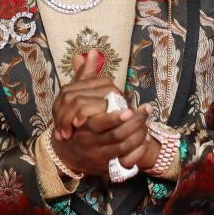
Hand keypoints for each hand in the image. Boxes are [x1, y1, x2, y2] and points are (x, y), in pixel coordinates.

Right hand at [49, 50, 154, 176]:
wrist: (65, 152)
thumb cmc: (74, 119)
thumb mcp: (74, 97)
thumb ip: (84, 76)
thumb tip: (91, 52)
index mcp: (81, 121)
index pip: (98, 120)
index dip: (114, 116)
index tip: (129, 107)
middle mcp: (88, 138)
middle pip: (113, 133)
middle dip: (132, 123)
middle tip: (146, 111)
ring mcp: (97, 151)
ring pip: (121, 144)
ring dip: (138, 133)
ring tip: (148, 120)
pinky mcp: (105, 162)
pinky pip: (124, 156)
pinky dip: (137, 146)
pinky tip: (145, 135)